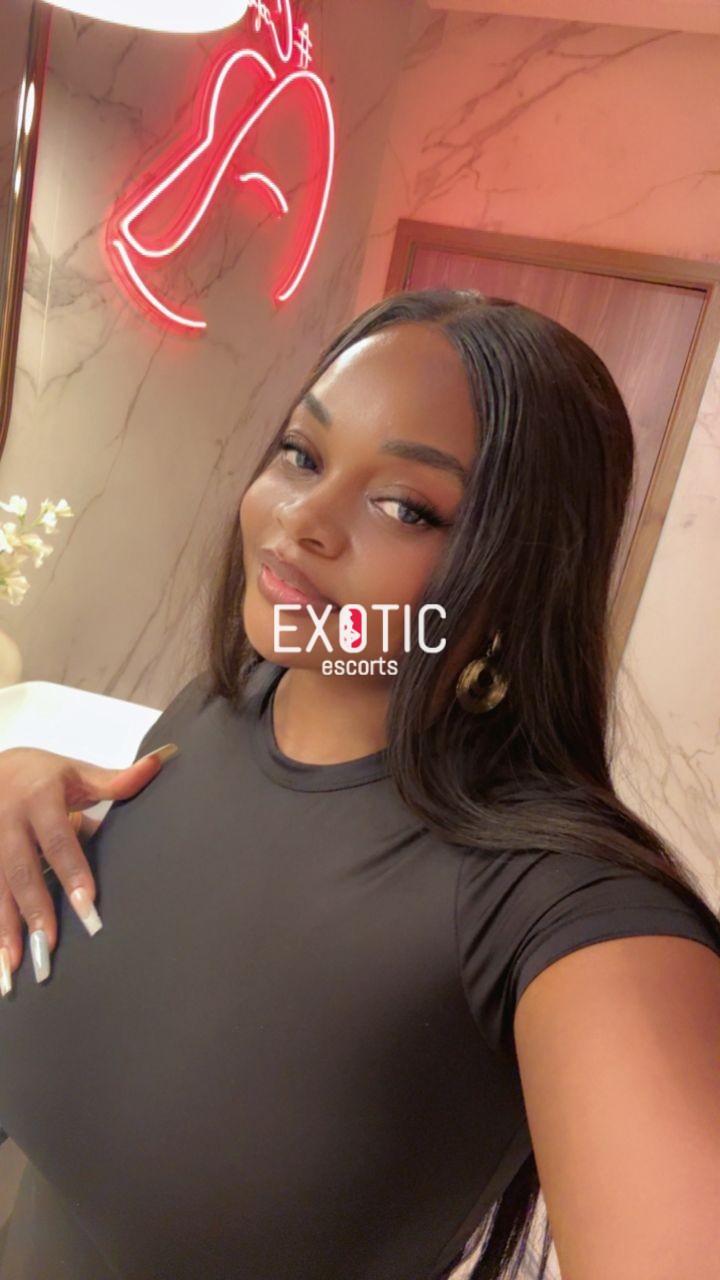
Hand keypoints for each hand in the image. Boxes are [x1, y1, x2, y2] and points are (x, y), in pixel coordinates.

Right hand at [0, 742, 178, 991]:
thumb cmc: (41, 775)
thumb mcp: (75, 772)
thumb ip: (114, 781)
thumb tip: (157, 764)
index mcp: (39, 799)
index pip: (58, 840)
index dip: (72, 872)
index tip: (87, 904)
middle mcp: (8, 823)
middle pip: (21, 871)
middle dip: (35, 909)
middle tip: (51, 945)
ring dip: (4, 929)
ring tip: (15, 965)